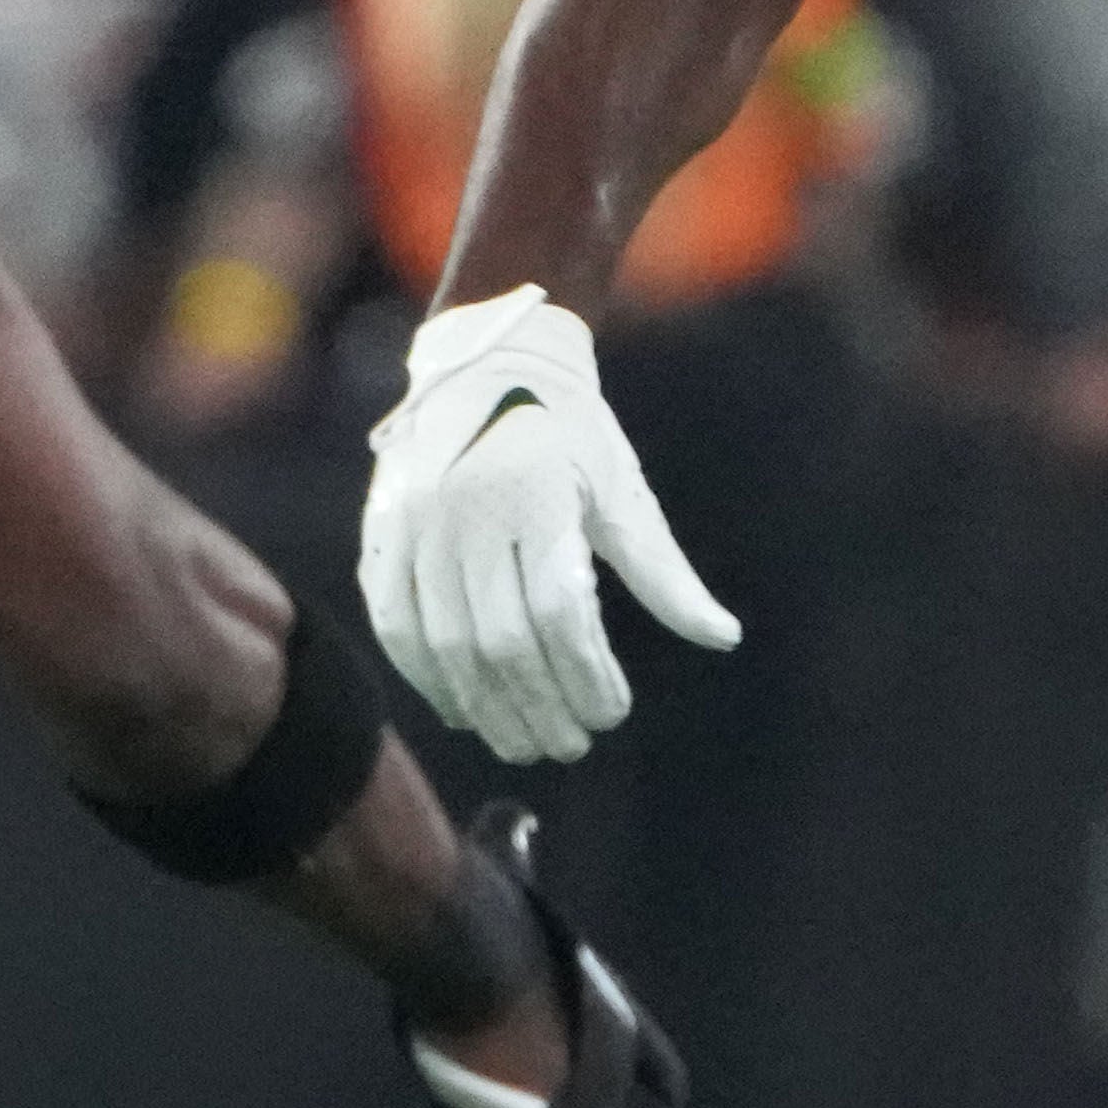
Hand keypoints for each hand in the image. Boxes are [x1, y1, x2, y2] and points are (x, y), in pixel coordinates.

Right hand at [361, 286, 740, 765]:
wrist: (489, 363)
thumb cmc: (572, 434)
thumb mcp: (624, 494)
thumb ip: (665, 574)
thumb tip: (724, 638)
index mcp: (536, 493)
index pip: (559, 611)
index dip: (587, 674)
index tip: (613, 712)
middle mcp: (467, 509)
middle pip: (502, 641)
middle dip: (541, 706)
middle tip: (571, 744)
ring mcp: (415, 523)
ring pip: (447, 644)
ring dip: (488, 708)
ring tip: (525, 742)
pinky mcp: (383, 533)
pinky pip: (396, 623)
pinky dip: (427, 677)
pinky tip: (464, 709)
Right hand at [407, 810, 692, 1107]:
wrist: (469, 948)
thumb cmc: (485, 907)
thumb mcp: (504, 871)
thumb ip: (510, 843)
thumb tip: (514, 814)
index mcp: (611, 1016)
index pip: (644, 1049)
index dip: (656, 1068)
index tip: (678, 1096)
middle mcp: (607, 1072)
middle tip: (454, 1092)